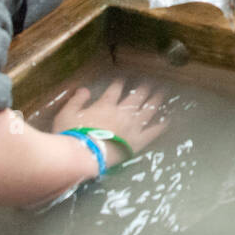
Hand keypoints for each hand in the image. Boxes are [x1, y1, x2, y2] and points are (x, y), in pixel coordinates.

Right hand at [51, 80, 168, 163]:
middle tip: (151, 80)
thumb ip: (76, 100)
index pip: (115, 89)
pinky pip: (153, 131)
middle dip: (144, 87)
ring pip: (148, 109)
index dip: (119, 83)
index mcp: (105, 105)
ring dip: (156, 99)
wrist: (84, 156)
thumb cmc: (72, 135)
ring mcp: (132, 126)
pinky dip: (162, 125)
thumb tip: (84, 89)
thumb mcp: (65, 114)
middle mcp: (122, 112)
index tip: (123, 78)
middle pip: (136, 96)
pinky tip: (169, 119)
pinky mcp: (138, 141)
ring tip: (162, 92)